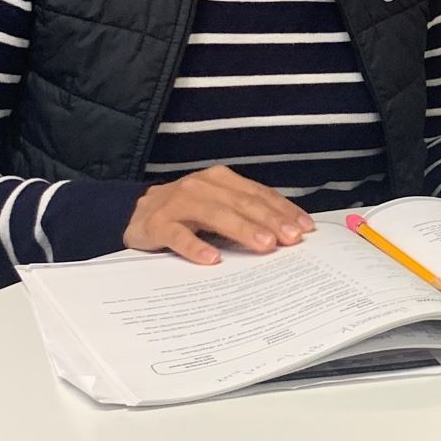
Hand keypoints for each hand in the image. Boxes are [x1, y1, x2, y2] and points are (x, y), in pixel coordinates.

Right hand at [123, 166, 314, 265]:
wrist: (134, 214)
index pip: (259, 194)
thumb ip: (247, 214)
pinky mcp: (157, 224)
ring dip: (243, 230)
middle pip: (242, 203)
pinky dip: (196, 247)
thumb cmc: (187, 213)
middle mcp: (202, 186)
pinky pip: (179, 236)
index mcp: (222, 180)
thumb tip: (289, 232)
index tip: (306, 228)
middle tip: (292, 239)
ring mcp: (178, 204)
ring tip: (265, 246)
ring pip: (216, 215)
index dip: (284, 210)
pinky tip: (212, 260)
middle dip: (270, 220)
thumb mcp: (218, 207)